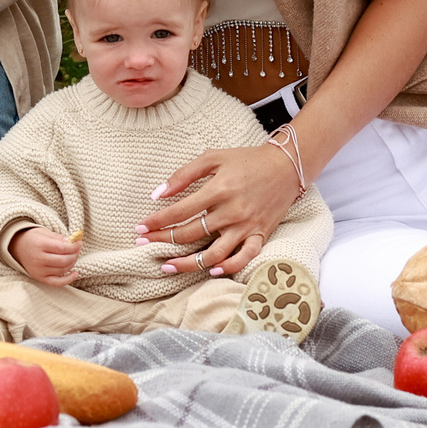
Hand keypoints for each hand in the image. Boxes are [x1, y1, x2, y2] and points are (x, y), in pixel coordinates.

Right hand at [9, 227, 80, 286]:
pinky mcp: (40, 278)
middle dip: (74, 255)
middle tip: (77, 249)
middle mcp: (38, 259)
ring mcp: (39, 270)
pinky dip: (68, 280)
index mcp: (39, 245)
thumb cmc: (32, 239)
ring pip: (62, 270)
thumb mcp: (43, 232)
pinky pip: (56, 282)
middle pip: (63, 260)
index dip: (74, 246)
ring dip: (72, 263)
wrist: (17, 248)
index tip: (79, 243)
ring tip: (74, 256)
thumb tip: (72, 242)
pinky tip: (75, 274)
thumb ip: (58, 237)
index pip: (62, 248)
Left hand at [133, 142, 302, 277]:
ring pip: (214, 253)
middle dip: (163, 240)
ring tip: (167, 266)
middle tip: (144, 244)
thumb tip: (158, 194)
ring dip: (188, 263)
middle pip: (191, 233)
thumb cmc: (246, 160)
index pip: (180, 211)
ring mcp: (247, 226)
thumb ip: (184, 174)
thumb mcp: (213, 157)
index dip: (157, 221)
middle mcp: (232, 211)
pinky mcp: (260, 235)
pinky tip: (211, 270)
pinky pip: (245, 258)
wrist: (286, 166)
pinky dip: (229, 267)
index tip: (140, 228)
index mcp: (219, 189)